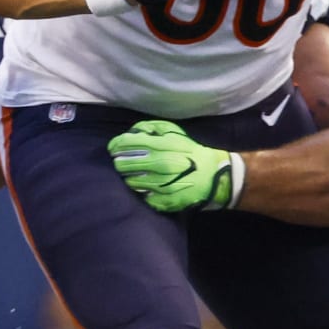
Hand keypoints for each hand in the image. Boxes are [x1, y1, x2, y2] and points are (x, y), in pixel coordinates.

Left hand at [108, 119, 236, 211]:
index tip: (113, 148)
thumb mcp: (175, 133)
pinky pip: (143, 197)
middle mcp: (161, 164)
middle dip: (118, 162)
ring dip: (129, 177)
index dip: (115, 145)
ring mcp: (163, 184)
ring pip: (130, 182)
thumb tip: (131, 132)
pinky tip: (147, 187)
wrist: (215, 175)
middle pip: (123, 164)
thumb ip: (151, 128)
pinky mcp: (166, 200)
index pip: (127, 144)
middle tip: (120, 162)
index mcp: (163, 146)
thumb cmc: (190, 151)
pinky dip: (142, 192)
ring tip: (133, 174)